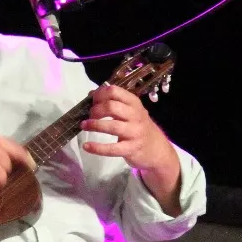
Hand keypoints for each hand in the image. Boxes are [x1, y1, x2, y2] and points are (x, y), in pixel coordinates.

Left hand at [80, 85, 182, 211]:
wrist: (157, 150)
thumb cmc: (139, 127)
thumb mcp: (131, 111)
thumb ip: (114, 103)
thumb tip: (91, 95)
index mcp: (134, 103)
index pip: (114, 91)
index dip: (99, 94)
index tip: (92, 100)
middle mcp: (136, 115)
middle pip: (111, 106)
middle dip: (95, 110)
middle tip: (89, 115)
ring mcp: (134, 133)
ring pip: (111, 126)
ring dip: (94, 125)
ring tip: (84, 126)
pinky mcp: (131, 149)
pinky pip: (112, 148)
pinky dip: (97, 148)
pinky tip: (86, 146)